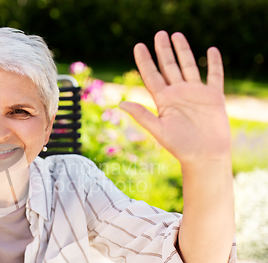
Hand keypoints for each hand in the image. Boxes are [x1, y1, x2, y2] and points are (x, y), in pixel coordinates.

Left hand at [120, 31, 230, 165]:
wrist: (205, 157)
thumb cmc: (180, 147)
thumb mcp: (159, 129)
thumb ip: (142, 115)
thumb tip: (120, 103)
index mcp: (163, 100)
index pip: (151, 75)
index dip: (144, 60)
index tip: (138, 46)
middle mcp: (178, 93)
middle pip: (168, 66)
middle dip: (163, 50)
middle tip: (159, 34)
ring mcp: (196, 93)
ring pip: (188, 66)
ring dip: (183, 51)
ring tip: (177, 35)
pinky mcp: (213, 97)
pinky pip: (214, 75)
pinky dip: (214, 63)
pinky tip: (210, 50)